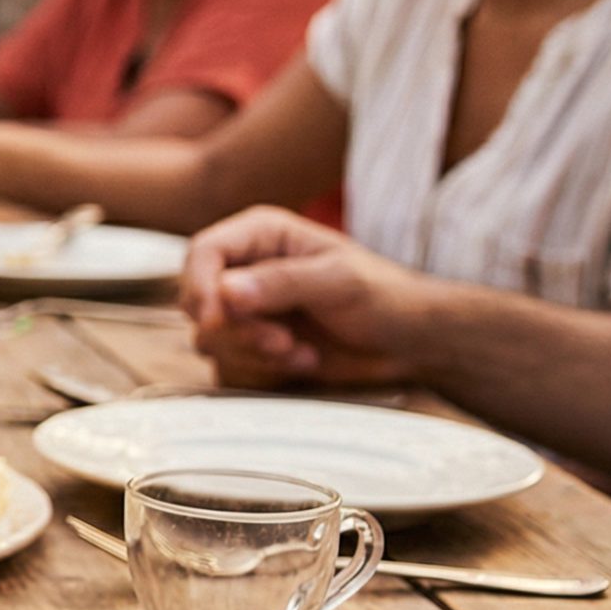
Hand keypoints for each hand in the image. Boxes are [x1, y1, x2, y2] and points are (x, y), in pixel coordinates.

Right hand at [179, 206, 427, 387]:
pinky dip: (263, 373)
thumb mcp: (341, 281)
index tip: (216, 319)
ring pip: (210, 339)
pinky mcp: (252, 348)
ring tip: (302, 353)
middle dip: (237, 330)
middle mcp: (245, 270)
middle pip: (198, 301)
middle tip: (282, 342)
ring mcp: (247, 312)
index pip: (203, 252)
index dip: (200, 285)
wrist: (412, 343)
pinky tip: (302, 362)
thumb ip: (283, 282)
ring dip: (254, 354)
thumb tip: (226, 291)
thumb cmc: (387, 297)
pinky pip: (228, 367)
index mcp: (261, 236)